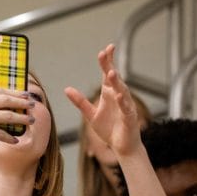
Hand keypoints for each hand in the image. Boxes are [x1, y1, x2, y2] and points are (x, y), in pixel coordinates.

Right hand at [0, 78, 33, 166]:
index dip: (14, 91)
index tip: (25, 94)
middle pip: (4, 99)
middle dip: (21, 102)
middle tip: (32, 104)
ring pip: (7, 115)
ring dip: (22, 118)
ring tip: (31, 120)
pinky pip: (2, 133)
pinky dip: (10, 137)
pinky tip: (15, 139)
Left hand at [65, 44, 141, 158]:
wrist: (121, 146)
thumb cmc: (109, 129)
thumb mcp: (90, 114)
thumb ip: (80, 101)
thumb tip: (67, 89)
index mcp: (110, 94)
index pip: (108, 75)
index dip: (107, 62)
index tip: (105, 49)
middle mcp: (119, 97)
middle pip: (114, 79)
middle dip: (110, 66)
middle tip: (105, 53)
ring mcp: (126, 107)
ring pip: (122, 91)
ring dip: (116, 82)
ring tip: (110, 72)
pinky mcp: (130, 118)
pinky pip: (126, 109)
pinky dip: (123, 102)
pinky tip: (119, 96)